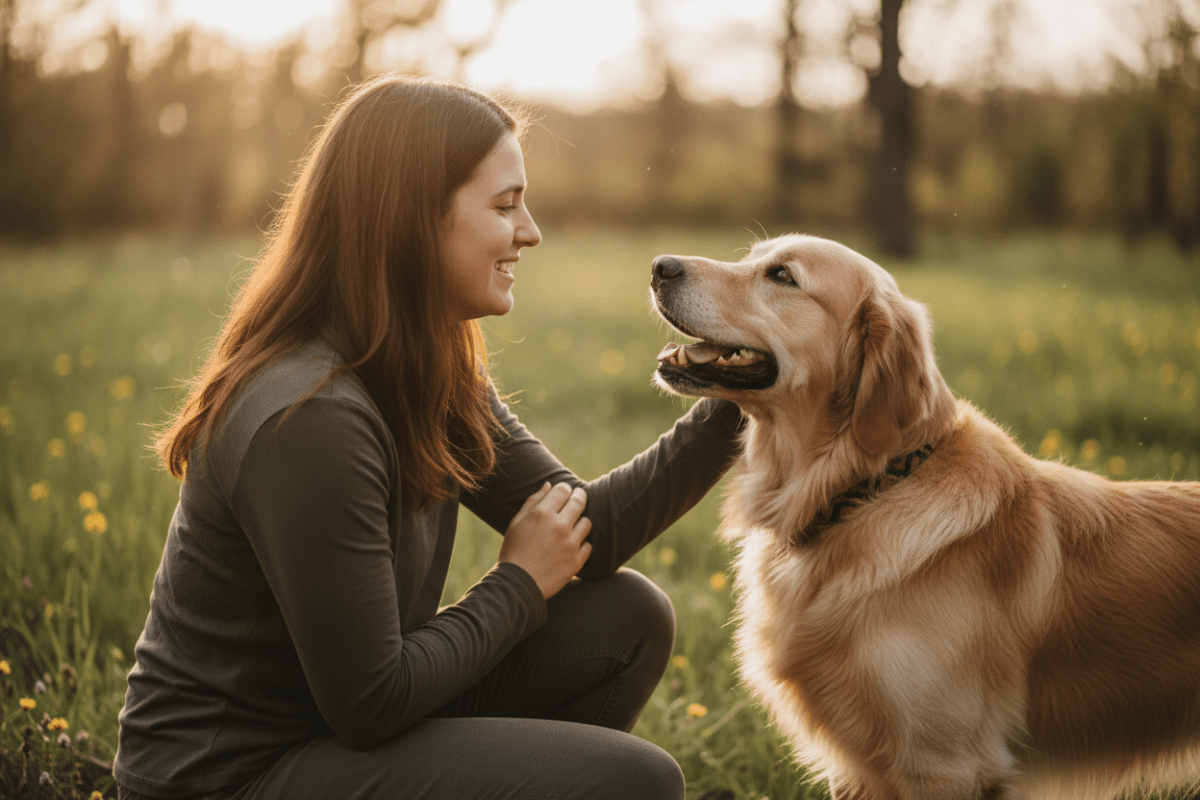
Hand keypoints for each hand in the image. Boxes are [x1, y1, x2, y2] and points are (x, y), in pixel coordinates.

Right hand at [499, 482, 592, 599]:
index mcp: (542, 513)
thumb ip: (533, 501)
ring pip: (587, 523)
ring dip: (580, 522)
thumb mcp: (516, 522)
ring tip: (571, 527)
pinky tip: (571, 546)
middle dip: (579, 497)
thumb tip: (549, 485)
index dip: (565, 488)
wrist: (517, 584)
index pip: (563, 490)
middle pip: (580, 501)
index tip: (564, 492)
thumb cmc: (513, 550)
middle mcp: (559, 526)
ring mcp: (570, 544)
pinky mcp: (577, 560)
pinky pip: (588, 545)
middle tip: (577, 498)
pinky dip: (582, 544)